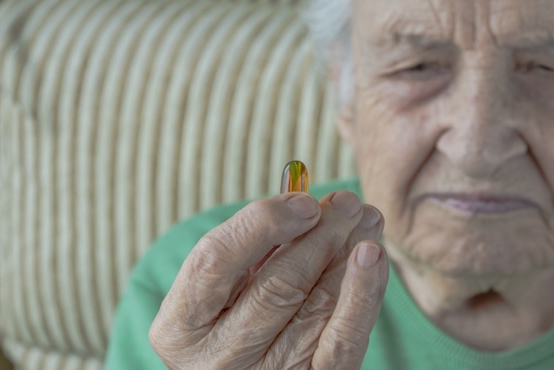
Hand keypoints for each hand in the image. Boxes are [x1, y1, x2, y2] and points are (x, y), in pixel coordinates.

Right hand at [149, 191, 387, 368]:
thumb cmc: (230, 320)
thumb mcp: (223, 286)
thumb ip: (252, 245)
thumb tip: (303, 200)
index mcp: (181, 326)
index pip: (216, 260)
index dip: (263, 223)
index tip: (304, 201)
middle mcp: (218, 358)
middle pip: (277, 283)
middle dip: (321, 234)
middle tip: (347, 202)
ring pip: (315, 306)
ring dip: (348, 254)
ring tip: (367, 220)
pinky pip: (342, 340)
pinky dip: (362, 293)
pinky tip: (372, 256)